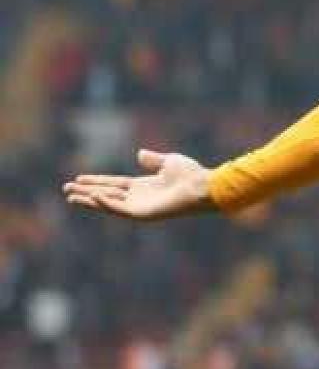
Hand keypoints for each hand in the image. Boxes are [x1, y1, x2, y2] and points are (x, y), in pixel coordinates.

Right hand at [63, 149, 214, 220]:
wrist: (203, 185)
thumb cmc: (191, 174)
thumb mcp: (168, 162)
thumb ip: (153, 160)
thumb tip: (139, 154)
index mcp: (144, 186)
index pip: (114, 184)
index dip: (97, 181)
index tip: (78, 179)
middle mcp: (140, 197)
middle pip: (107, 195)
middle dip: (87, 192)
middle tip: (66, 190)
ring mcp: (141, 207)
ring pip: (109, 204)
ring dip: (90, 200)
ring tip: (71, 197)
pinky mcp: (144, 214)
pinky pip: (121, 210)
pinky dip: (106, 204)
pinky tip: (94, 197)